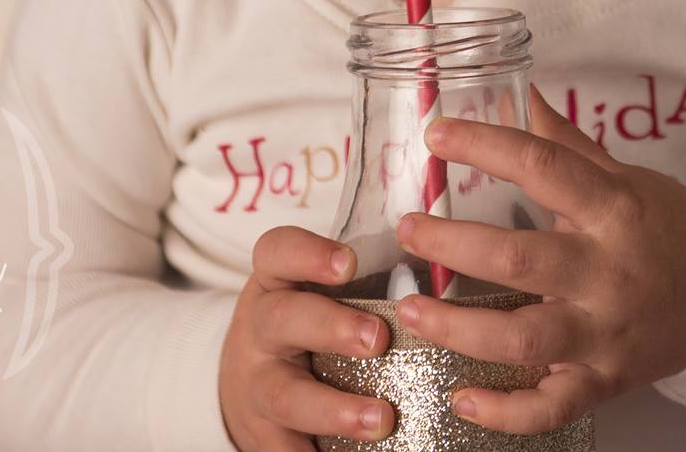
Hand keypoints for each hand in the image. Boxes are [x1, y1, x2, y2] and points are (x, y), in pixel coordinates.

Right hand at [218, 225, 397, 449]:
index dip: (308, 255)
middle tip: (377, 338)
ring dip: (334, 409)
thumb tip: (442, 278)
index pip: (278, 253)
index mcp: (276, 284)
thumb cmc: (301, 327)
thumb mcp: (313, 294)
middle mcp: (261, 330)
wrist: (244, 381)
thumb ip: (362, 284)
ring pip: (285, 395)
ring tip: (380, 420)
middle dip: (331, 328)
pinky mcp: (263, 434)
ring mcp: (258, 384)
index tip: (348, 263)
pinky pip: (283, 450)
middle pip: (282, 320)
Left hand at [388, 84, 685, 434]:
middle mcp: (607, 271)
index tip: (437, 135)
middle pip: (520, 260)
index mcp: (613, 208)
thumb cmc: (670, 229)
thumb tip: (518, 92)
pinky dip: (505, 412)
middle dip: (453, 245)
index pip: (542, 166)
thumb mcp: (626, 177)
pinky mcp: (606, 379)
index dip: (485, 145)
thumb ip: (566, 143)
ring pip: (525, 339)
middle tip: (408, 229)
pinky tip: (459, 398)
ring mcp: (605, 331)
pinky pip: (552, 406)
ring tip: (410, 312)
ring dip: (460, 329)